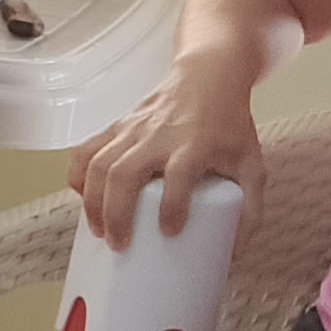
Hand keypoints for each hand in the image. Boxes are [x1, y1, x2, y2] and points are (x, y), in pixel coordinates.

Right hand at [72, 64, 264, 246]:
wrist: (209, 77)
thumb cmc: (228, 124)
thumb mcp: (252, 165)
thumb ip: (251, 210)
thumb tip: (233, 254)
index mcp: (195, 144)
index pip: (180, 175)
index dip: (173, 206)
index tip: (171, 232)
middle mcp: (160, 135)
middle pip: (125, 174)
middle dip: (115, 214)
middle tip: (119, 244)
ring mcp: (134, 129)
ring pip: (100, 164)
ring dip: (93, 201)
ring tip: (99, 230)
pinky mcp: (118, 125)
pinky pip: (88, 149)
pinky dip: (78, 174)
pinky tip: (81, 195)